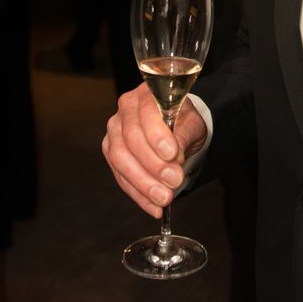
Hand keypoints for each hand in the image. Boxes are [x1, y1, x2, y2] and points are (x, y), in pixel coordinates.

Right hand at [102, 83, 206, 217]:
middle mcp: (125, 110)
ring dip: (143, 183)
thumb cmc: (184, 121)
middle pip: (131, 140)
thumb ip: (183, 135)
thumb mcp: (191, 124)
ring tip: (164, 199)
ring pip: (121, 160)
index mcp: (146, 94)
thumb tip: (174, 157)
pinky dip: (138, 194)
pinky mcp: (111, 153)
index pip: (147, 114)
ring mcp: (114, 132)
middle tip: (173, 182)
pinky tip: (154, 207)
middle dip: (153, 165)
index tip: (172, 155)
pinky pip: (120, 177)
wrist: (177, 127)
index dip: (157, 136)